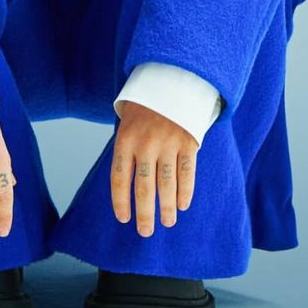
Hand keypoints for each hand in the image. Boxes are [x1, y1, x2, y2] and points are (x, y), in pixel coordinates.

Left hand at [111, 101, 198, 235]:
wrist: (171, 76)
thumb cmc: (145, 103)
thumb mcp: (126, 119)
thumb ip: (126, 146)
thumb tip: (125, 178)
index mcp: (125, 139)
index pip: (119, 178)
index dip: (121, 201)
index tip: (124, 218)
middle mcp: (145, 144)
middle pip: (144, 188)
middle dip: (145, 213)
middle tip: (145, 232)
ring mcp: (168, 143)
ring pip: (166, 184)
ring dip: (167, 207)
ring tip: (168, 222)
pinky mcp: (188, 141)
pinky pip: (187, 172)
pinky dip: (186, 190)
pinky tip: (183, 204)